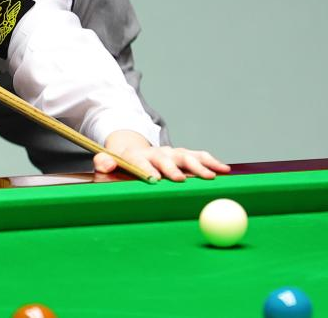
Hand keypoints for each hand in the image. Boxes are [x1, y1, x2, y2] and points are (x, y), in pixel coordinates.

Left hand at [94, 129, 230, 181]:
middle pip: (167, 159)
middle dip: (174, 169)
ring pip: (187, 156)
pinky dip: (212, 162)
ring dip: (198, 166)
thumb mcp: (108, 162)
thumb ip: (105, 164)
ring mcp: (172, 152)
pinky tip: (224, 169)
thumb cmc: (122, 162)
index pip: (141, 162)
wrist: (132, 146)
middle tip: (181, 180)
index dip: (147, 170)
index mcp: (138, 157)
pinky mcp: (184, 154)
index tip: (154, 179)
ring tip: (210, 177)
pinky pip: (200, 155)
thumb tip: (103, 165)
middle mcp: (158, 153)